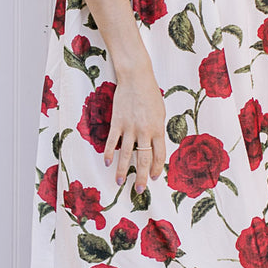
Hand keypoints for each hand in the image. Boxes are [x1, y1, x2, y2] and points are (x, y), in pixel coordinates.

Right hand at [103, 65, 166, 192]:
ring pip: (126, 154)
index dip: (156, 169)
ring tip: (119, 182)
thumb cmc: (150, 94)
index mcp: (158, 129)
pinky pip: (112, 142)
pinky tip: (107, 163)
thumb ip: (157, 129)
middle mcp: (145, 131)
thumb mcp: (160, 113)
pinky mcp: (117, 122)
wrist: (136, 77)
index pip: (159, 155)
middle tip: (139, 190)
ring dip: (122, 170)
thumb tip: (154, 145)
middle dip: (141, 177)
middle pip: (143, 159)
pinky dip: (109, 153)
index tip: (153, 177)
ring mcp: (130, 128)